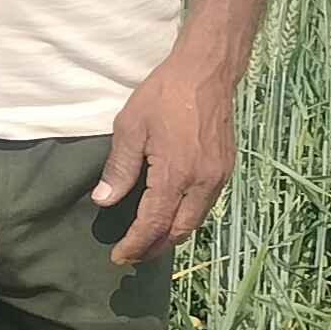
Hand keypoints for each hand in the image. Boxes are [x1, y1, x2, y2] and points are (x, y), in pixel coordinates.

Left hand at [92, 62, 237, 264]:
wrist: (207, 72)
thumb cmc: (164, 95)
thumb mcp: (131, 127)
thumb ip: (119, 168)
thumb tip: (104, 201)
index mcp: (176, 174)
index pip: (153, 223)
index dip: (135, 244)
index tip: (118, 257)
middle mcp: (202, 182)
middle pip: (178, 231)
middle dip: (154, 248)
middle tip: (133, 256)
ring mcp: (218, 177)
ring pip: (195, 221)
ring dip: (172, 236)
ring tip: (150, 242)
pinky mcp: (226, 169)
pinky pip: (206, 205)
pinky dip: (187, 218)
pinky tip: (172, 216)